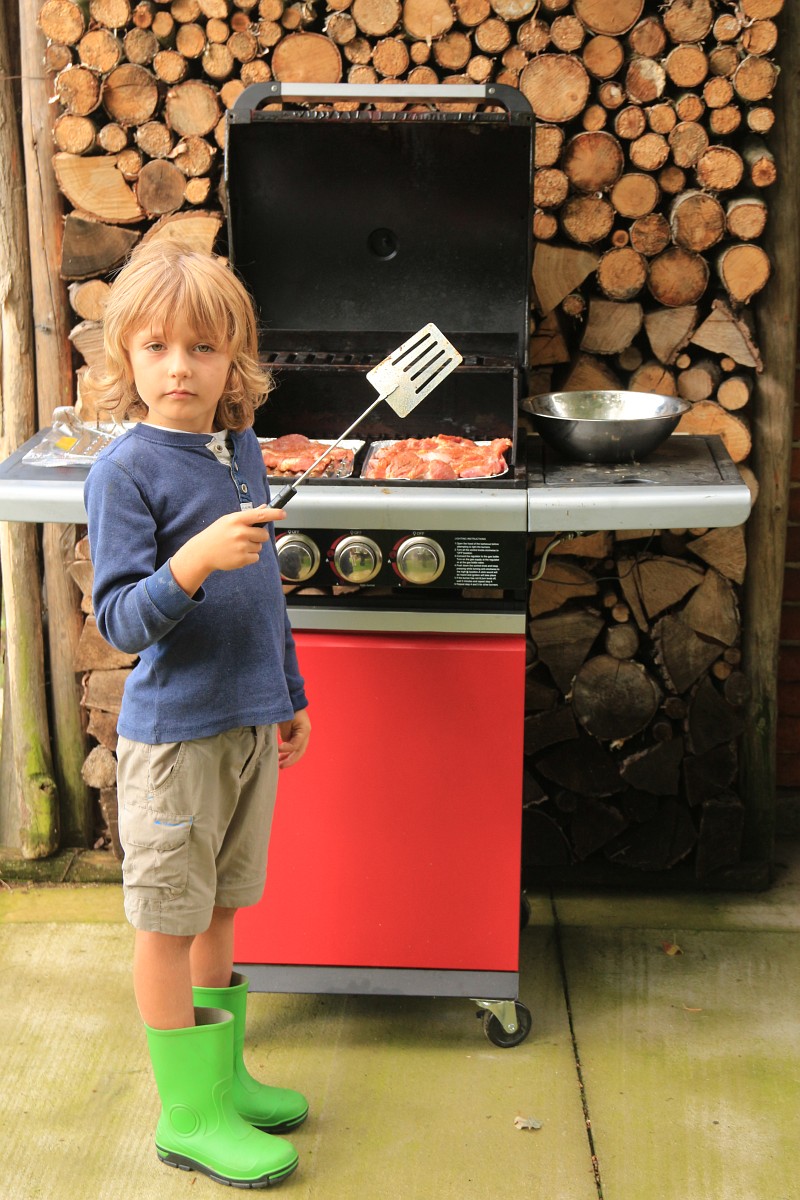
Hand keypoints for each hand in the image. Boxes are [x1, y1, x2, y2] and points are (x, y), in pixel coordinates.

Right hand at [170, 505, 284, 595]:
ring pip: (259, 547)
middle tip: (246, 537)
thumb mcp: (229, 520)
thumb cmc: (217, 534)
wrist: (202, 552)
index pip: (260, 515)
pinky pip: (255, 557)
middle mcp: (240, 532)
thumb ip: (248, 515)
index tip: (283, 513)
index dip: (274, 514)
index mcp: (236, 520)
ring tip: (237, 546)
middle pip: (263, 535)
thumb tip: (264, 507)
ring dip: (252, 547)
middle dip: (259, 536)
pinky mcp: (242, 559)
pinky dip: (249, 557)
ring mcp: (241, 546)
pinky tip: (237, 554)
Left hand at [278, 708, 310, 768]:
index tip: (278, 749)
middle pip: (299, 751)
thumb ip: (285, 735)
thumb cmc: (289, 709)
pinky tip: (280, 755)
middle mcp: (305, 734)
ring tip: (279, 764)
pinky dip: (288, 751)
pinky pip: (294, 745)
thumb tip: (283, 745)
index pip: (296, 745)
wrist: (292, 699)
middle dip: (290, 760)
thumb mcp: (285, 722)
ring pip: (297, 750)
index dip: (287, 749)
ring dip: (289, 757)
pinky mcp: (297, 733)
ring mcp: (302, 734)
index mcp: (304, 731)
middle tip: (281, 766)